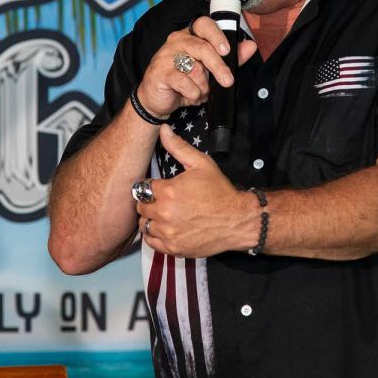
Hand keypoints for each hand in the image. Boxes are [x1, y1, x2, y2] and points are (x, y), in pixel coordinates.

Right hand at [134, 16, 257, 117]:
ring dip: (203, 85)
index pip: (203, 24)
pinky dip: (192, 93)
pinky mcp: (160, 72)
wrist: (157, 99)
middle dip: (218, 66)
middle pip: (202, 47)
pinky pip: (183, 82)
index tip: (227, 50)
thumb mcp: (209, 70)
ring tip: (202, 92)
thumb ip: (231, 58)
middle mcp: (177, 41)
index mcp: (189, 35)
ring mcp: (166, 56)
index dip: (217, 35)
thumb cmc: (184, 81)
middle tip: (227, 81)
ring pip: (194, 68)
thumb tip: (250, 46)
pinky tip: (191, 96)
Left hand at [135, 125, 258, 257]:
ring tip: (164, 214)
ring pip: (144, 224)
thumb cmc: (219, 191)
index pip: (142, 188)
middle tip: (162, 200)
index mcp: (168, 191)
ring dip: (151, 219)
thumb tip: (163, 129)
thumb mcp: (201, 164)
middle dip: (149, 201)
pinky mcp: (173, 248)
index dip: (151, 186)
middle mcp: (164, 213)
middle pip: (140, 206)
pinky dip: (155, 235)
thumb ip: (178, 147)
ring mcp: (168, 233)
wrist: (236, 220)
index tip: (159, 187)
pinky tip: (166, 228)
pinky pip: (151, 242)